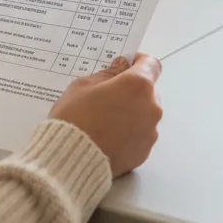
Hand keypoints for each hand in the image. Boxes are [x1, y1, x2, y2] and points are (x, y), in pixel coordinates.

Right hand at [48, 53, 162, 177]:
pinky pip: (139, 134)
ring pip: (144, 114)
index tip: (125, 66)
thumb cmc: (74, 118)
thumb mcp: (83, 85)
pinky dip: (128, 132)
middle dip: (131, 90)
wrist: (71, 159)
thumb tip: (121, 68)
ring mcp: (150, 132)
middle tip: (107, 96)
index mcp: (138, 85)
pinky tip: (107, 136)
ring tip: (105, 120)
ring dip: (131, 112)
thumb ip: (107, 74)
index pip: (151, 64)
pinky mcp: (144, 152)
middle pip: (148, 91)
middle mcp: (151, 107)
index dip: (138, 62)